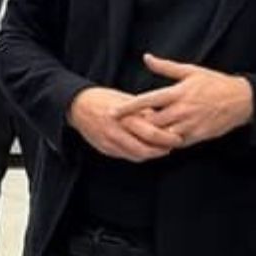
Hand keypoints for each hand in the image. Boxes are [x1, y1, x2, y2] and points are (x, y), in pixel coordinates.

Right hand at [68, 87, 182, 162]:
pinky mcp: (105, 149)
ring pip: (137, 155)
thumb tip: (164, 117)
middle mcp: (118, 131)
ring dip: (152, 154)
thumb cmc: (104, 99)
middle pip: (146, 147)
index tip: (179, 136)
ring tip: (162, 149)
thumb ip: (143, 110)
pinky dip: (139, 155)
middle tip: (174, 146)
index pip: (151, 131)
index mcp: (125, 115)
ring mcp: (110, 142)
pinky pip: (126, 156)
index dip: (167, 137)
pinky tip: (146, 149)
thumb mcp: (125, 99)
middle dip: (163, 149)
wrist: (77, 106)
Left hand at [116, 55, 253, 146]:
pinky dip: (166, 143)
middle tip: (123, 127)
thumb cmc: (214, 83)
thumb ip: (166, 67)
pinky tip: (158, 142)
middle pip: (152, 122)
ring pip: (162, 136)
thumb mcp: (190, 71)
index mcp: (178, 93)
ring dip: (150, 137)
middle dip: (137, 125)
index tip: (112, 112)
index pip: (147, 101)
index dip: (128, 108)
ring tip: (138, 136)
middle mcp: (182, 110)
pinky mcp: (197, 136)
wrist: (241, 100)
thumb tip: (147, 57)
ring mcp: (190, 124)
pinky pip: (177, 143)